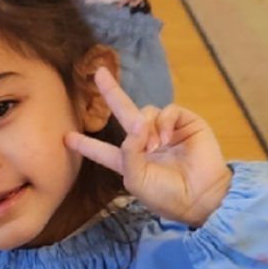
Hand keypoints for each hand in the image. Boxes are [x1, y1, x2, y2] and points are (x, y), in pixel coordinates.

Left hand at [66, 67, 230, 227]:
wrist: (200, 195)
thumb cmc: (166, 195)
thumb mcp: (137, 180)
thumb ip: (129, 153)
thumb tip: (136, 121)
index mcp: (129, 163)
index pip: (103, 152)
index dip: (86, 145)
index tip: (67, 138)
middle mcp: (144, 143)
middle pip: (123, 113)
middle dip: (111, 93)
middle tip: (98, 73)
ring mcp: (165, 131)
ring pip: (145, 112)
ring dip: (147, 127)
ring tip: (156, 147)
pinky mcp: (184, 122)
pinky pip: (167, 111)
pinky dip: (164, 122)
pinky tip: (168, 139)